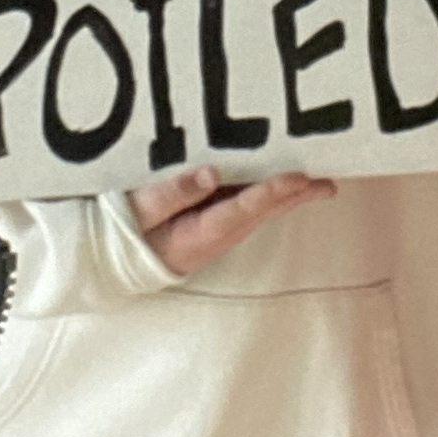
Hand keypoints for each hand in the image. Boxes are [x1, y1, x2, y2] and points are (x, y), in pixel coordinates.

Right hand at [128, 165, 335, 275]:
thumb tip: (211, 174)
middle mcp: (214, 236)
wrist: (108, 262)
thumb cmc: (121, 234)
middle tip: (328, 184)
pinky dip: (267, 193)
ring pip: (258, 211)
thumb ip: (172, 193)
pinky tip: (280, 181)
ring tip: (318, 182)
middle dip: (295, 197)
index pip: (241, 210)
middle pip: (262, 213)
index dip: (271, 192)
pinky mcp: (209, 224)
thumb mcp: (138, 210)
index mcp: (198, 234)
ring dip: (288, 196)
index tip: (298, 178)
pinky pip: (244, 205)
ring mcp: (214, 232)